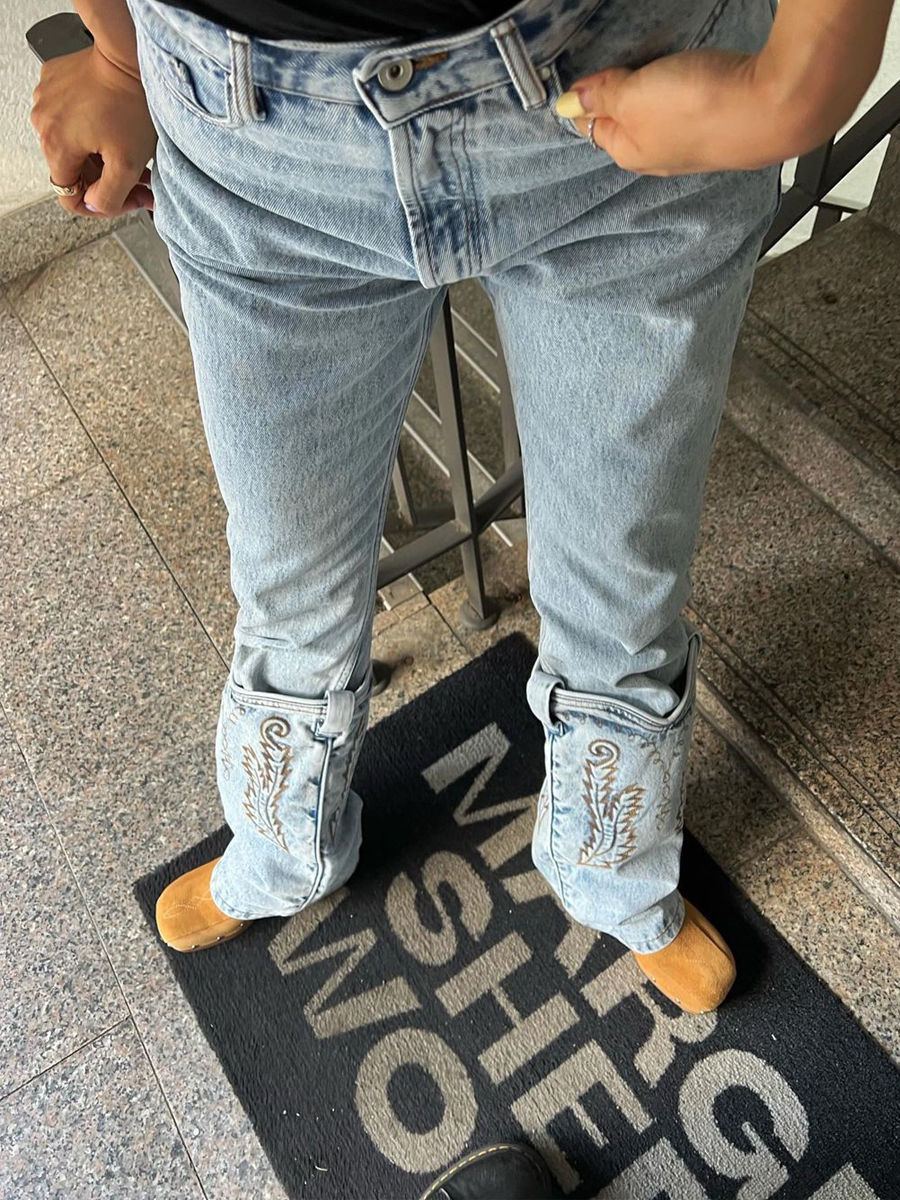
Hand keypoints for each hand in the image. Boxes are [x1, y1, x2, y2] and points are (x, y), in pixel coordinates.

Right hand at [31, 44, 156, 216]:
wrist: (129, 54)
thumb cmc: (130, 101)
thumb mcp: (128, 163)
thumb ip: (110, 197)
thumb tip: (95, 206)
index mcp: (56, 146)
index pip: (68, 197)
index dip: (99, 207)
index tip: (123, 200)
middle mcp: (43, 123)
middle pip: (74, 171)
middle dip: (107, 180)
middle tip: (139, 181)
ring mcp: (46, 101)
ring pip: (73, 146)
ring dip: (101, 156)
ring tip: (131, 153)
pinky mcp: (54, 83)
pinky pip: (71, 118)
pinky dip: (92, 129)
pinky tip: (115, 127)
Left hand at [556, 47, 825, 174]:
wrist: (775, 107)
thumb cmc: (699, 105)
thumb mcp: (633, 96)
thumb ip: (601, 97)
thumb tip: (567, 106)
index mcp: (630, 154)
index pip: (595, 126)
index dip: (589, 97)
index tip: (593, 73)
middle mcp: (661, 157)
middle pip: (630, 122)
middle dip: (623, 98)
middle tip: (626, 68)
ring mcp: (695, 145)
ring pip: (663, 116)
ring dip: (657, 94)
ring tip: (662, 71)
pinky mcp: (725, 125)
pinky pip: (694, 108)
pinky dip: (688, 93)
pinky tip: (695, 80)